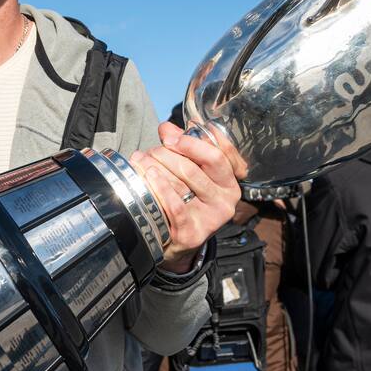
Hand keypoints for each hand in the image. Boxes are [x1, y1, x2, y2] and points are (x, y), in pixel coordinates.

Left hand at [129, 122, 242, 272]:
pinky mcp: (194, 232)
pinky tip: (148, 176)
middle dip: (168, 154)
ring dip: (156, 166)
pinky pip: (176, 205)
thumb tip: (167, 128)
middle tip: (149, 151)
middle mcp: (226, 199)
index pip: (219, 154)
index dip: (193, 142)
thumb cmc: (185, 201)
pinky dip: (160, 187)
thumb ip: (182, 149)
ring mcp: (212, 217)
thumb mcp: (190, 174)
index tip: (170, 136)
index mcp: (230, 181)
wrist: (178, 243)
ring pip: (182, 182)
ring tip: (140, 160)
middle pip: (195, 167)